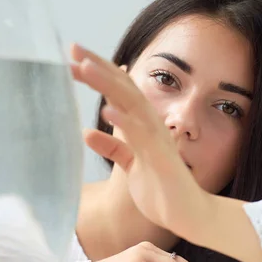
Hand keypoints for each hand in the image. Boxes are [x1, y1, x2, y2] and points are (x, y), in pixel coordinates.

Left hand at [70, 44, 261, 261]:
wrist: (188, 213)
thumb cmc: (161, 187)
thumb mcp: (131, 163)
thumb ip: (114, 146)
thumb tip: (86, 132)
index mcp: (143, 125)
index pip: (119, 90)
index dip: (98, 71)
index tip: (74, 55)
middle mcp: (151, 126)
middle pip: (123, 88)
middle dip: (99, 67)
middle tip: (73, 49)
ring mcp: (157, 141)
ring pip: (131, 105)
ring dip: (108, 85)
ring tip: (85, 68)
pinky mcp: (160, 160)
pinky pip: (140, 139)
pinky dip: (124, 123)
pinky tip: (107, 110)